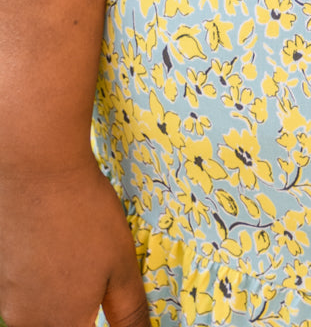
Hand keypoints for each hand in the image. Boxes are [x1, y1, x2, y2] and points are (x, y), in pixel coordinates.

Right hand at [0, 161, 148, 326]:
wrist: (36, 168)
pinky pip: (21, 288)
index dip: (95, 324)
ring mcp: (7, 296)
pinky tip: (51, 245)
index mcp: (64, 325)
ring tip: (72, 255)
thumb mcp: (122, 265)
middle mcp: (28, 320)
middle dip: (78, 314)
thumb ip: (129, 312)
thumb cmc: (85, 213)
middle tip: (91, 276)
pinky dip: (38, 275)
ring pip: (36, 313)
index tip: (101, 310)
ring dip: (56, 295)